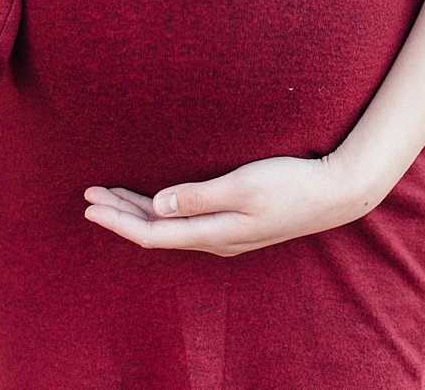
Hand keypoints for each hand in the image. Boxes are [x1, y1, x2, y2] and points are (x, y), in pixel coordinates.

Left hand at [82, 153, 377, 256]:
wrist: (336, 193)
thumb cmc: (290, 185)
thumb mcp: (242, 186)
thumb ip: (198, 197)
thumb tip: (157, 205)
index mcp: (213, 233)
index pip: (152, 234)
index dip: (117, 221)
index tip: (89, 205)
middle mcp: (215, 238)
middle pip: (155, 231)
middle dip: (119, 214)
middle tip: (88, 195)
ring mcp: (225, 232)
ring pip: (168, 225)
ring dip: (136, 210)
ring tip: (108, 194)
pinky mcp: (234, 222)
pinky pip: (183, 219)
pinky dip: (159, 208)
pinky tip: (150, 199)